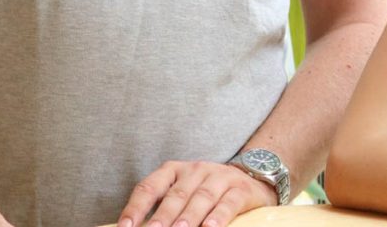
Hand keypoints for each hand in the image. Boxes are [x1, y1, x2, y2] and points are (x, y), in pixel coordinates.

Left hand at [118, 160, 277, 226]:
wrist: (250, 178)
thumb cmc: (206, 192)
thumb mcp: (183, 194)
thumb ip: (162, 208)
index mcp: (174, 171)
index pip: (150, 186)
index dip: (136, 207)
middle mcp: (195, 170)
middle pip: (176, 194)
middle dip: (163, 215)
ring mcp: (219, 177)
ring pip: (202, 197)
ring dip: (189, 216)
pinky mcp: (240, 189)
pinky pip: (228, 203)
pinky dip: (219, 216)